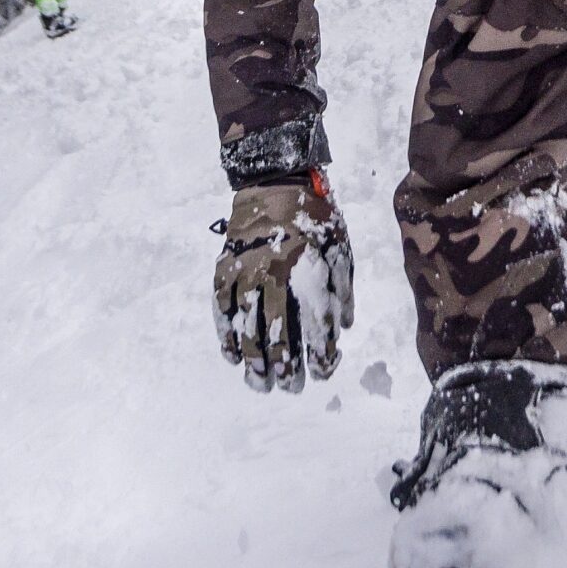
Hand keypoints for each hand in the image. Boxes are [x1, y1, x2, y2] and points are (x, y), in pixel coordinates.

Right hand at [213, 172, 354, 392]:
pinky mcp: (225, 268)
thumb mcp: (339, 245)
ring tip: (260, 384)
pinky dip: (226, 335)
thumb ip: (342, 287)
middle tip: (289, 388)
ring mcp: (245, 273)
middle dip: (285, 367)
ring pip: (247, 327)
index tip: (322, 372)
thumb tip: (344, 326)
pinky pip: (222, 309)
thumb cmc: (314, 214)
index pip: (315, 326)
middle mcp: (274, 276)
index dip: (321, 354)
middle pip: (278, 334)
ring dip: (254, 361)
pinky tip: (233, 357)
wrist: (274, 179)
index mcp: (307, 270)